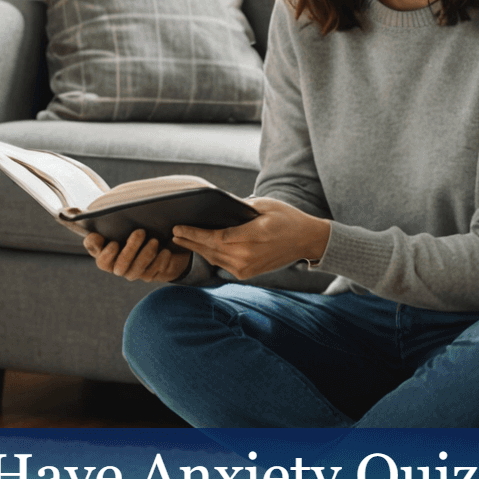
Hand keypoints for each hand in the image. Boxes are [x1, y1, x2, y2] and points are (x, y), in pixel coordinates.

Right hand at [84, 229, 190, 283]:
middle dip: (131, 250)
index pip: (102, 261)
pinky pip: (154, 273)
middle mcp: (118, 268)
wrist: (147, 234)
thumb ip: (94, 223)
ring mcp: (133, 273)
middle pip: (122, 266)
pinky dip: (160, 263)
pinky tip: (166, 251)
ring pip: (138, 271)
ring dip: (146, 256)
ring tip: (154, 241)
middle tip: (141, 232)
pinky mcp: (149, 274)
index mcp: (104, 257)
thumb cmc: (121, 227)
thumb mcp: (109, 223)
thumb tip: (79, 221)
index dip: (107, 255)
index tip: (113, 243)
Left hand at [171, 197, 329, 280]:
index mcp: (252, 238)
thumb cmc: (287, 218)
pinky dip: (210, 255)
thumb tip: (219, 207)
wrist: (306, 241)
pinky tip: (200, 248)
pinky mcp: (247, 273)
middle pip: (210, 250)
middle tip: (173, 233)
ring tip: (181, 240)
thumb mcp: (266, 205)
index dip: (194, 234)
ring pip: (214, 258)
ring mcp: (247, 268)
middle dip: (190, 242)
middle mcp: (247, 257)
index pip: (215, 237)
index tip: (178, 228)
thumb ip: (242, 207)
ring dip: (197, 249)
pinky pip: (222, 264)